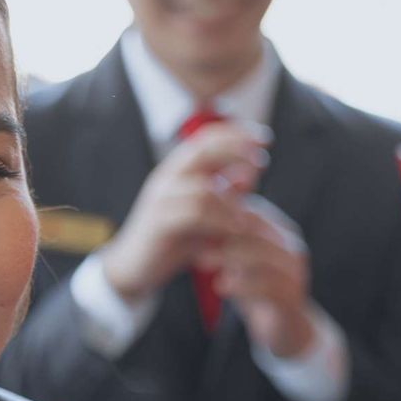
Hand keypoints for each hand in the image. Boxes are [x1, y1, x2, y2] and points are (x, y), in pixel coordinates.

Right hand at [101, 124, 268, 302]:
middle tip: (262, 159)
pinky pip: (194, 214)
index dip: (235, 133)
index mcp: (177, 170)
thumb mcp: (204, 212)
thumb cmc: (173, 237)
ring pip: (203, 188)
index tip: (264, 137)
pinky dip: (220, 221)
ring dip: (232, 200)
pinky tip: (236, 229)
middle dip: (235, 150)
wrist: (136, 267)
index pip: (205, 139)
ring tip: (250, 215)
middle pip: (202, 150)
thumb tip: (251, 173)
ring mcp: (161, 199)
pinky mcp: (160, 223)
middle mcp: (167, 178)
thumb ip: (224, 191)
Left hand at [204, 197, 316, 357]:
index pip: (248, 212)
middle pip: (255, 230)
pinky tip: (220, 287)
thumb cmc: (256, 287)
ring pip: (261, 257)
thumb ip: (223, 238)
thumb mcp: (238, 259)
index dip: (219, 215)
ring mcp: (294, 272)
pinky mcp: (292, 297)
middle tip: (192, 236)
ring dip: (228, 257)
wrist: (283, 327)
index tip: (190, 220)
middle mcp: (290, 246)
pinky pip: (268, 288)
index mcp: (279, 230)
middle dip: (221, 232)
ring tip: (200, 262)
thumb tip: (192, 216)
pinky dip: (242, 286)